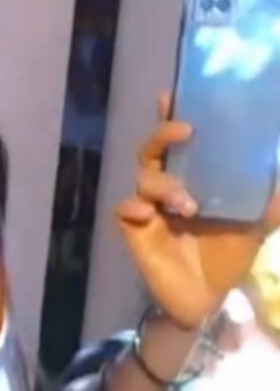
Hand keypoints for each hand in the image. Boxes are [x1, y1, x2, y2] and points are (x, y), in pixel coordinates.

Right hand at [119, 93, 279, 331]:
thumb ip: (271, 189)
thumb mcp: (262, 216)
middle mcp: (170, 186)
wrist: (214, 297)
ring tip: (188, 205)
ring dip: (165, 184)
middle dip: (164, 135)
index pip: (182, 141)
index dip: (173, 114)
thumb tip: (279, 159)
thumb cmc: (233, 254)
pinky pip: (125, 210)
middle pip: (153, 150)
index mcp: (197, 177)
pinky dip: (134, 207)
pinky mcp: (136, 232)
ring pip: (144, 178)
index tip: (172, 93)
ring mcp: (151, 209)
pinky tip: (149, 214)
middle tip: (186, 132)